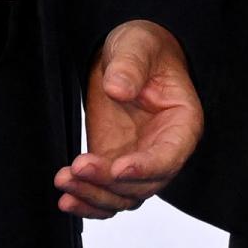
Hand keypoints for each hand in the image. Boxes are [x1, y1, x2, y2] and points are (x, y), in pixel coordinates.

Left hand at [56, 18, 201, 218]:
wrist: (123, 57)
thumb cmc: (142, 48)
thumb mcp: (137, 45)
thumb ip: (130, 65)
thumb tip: (118, 89)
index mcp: (182, 123)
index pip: (170, 156)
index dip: (147, 168)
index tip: (118, 168)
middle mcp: (163, 150)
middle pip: (143, 185)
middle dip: (110, 183)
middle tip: (78, 167)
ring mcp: (138, 161)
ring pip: (122, 198)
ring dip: (94, 196)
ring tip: (65, 180)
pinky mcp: (113, 166)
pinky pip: (105, 195)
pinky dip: (88, 202)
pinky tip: (67, 198)